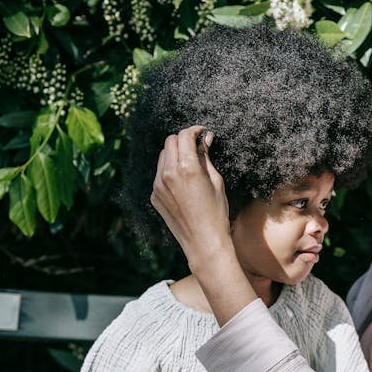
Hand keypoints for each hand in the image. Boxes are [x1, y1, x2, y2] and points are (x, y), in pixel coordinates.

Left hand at [150, 126, 231, 267]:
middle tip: (195, 146)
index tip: (202, 133)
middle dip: (182, 140)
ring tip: (189, 164)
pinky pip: (159, 175)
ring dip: (174, 154)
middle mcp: (168, 173)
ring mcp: (158, 185)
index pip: (184, 136)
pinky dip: (169, 171)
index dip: (194, 130)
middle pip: (170, 142)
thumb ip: (206, 157)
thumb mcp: (216, 181)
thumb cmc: (216, 212)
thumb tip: (205, 139)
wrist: (203, 241)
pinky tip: (182, 183)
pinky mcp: (154, 196)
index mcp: (187, 167)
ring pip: (162, 157)